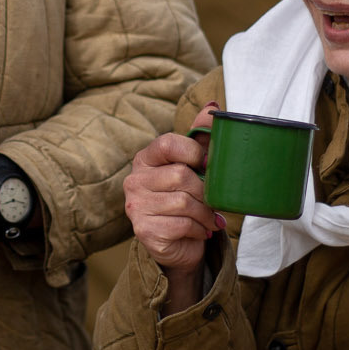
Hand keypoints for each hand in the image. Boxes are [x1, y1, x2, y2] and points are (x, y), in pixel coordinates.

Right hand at [124, 101, 223, 274]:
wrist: (179, 244)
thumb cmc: (186, 200)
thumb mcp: (194, 166)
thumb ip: (201, 136)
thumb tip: (212, 105)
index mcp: (146, 159)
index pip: (168, 143)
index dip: (195, 153)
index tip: (208, 166)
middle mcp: (134, 180)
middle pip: (181, 176)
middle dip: (205, 191)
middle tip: (213, 201)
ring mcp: (136, 206)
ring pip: (184, 202)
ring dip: (205, 214)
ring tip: (209, 218)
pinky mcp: (144, 230)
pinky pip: (182, 224)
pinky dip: (199, 229)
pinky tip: (199, 231)